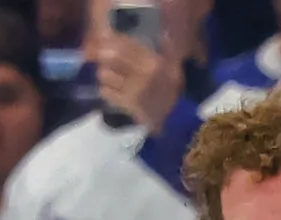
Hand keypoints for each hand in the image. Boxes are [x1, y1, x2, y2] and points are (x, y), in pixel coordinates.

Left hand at [90, 6, 188, 133]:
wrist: (177, 122)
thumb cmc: (172, 93)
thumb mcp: (173, 68)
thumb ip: (165, 50)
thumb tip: (162, 34)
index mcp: (155, 61)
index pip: (125, 43)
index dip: (111, 39)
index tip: (104, 37)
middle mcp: (144, 73)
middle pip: (109, 56)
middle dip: (103, 57)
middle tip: (103, 59)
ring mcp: (134, 90)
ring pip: (104, 75)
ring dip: (105, 76)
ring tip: (111, 78)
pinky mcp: (127, 105)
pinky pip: (105, 92)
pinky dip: (107, 92)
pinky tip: (114, 92)